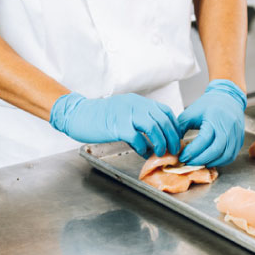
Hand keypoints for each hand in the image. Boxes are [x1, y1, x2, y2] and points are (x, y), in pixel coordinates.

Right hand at [50, 93, 180, 157]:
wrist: (78, 115)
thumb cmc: (99, 117)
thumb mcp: (123, 113)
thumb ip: (139, 122)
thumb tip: (155, 138)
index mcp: (138, 101)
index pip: (165, 111)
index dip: (174, 126)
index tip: (176, 138)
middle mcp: (135, 104)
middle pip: (162, 119)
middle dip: (171, 137)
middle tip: (173, 149)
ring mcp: (126, 114)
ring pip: (153, 126)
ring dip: (160, 142)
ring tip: (161, 153)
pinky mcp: (117, 126)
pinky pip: (137, 137)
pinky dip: (143, 147)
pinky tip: (143, 153)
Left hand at [178, 79, 246, 166]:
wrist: (228, 97)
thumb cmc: (208, 105)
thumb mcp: (191, 113)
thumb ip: (180, 128)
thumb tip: (173, 145)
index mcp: (215, 118)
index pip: (204, 140)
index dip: (192, 151)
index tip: (182, 157)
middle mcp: (228, 127)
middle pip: (215, 150)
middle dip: (200, 160)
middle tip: (188, 163)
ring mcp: (236, 134)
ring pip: (225, 156)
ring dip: (210, 163)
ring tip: (198, 163)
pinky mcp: (240, 139)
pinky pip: (231, 156)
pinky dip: (220, 161)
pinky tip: (210, 160)